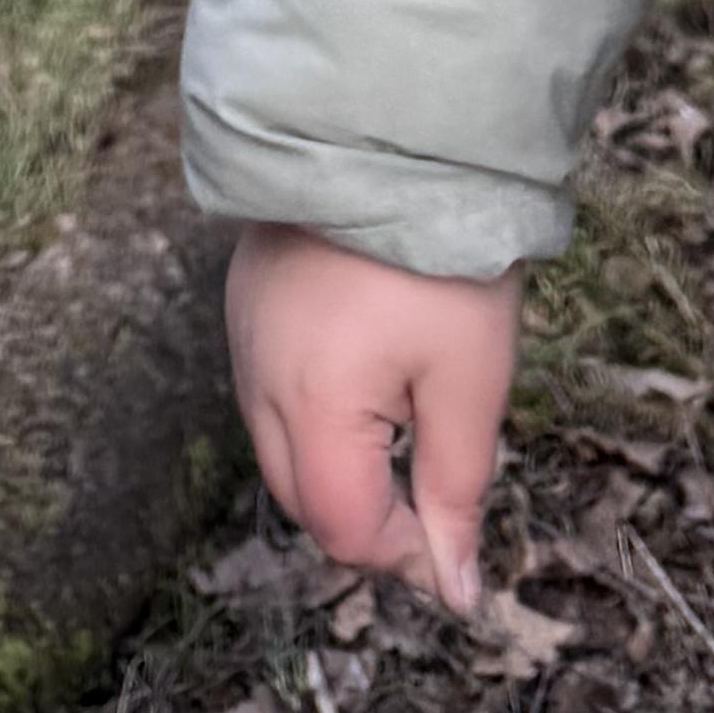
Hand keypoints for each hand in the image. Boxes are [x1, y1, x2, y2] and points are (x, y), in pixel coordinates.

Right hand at [222, 223, 517, 617]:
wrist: (394, 124)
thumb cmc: (442, 255)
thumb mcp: (471, 380)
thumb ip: (456, 489)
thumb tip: (453, 588)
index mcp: (311, 405)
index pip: (343, 526)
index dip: (405, 551)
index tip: (454, 535)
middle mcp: (257, 376)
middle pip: (301, 494)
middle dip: (366, 510)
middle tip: (434, 486)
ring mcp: (242, 330)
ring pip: (278, 442)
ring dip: (335, 458)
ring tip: (404, 418)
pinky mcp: (245, 295)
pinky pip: (268, 384)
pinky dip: (311, 405)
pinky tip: (364, 368)